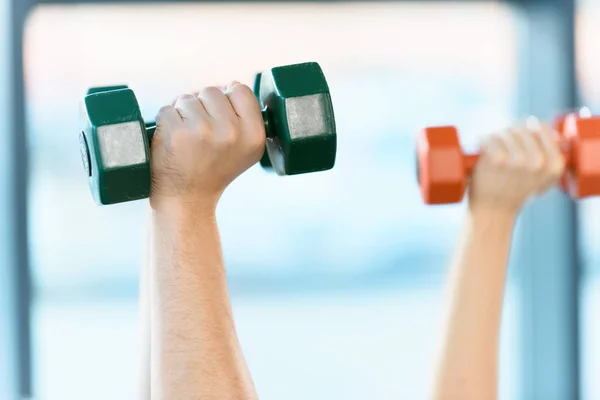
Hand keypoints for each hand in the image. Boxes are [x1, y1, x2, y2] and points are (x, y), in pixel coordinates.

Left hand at [149, 82, 265, 211]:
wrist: (187, 200)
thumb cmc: (213, 170)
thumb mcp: (245, 148)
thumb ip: (245, 118)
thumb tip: (229, 86)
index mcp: (254, 134)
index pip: (240, 89)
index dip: (226, 100)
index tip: (219, 120)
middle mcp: (232, 132)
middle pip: (212, 90)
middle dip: (202, 107)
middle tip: (201, 136)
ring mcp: (203, 131)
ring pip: (187, 98)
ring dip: (182, 114)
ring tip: (187, 140)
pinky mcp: (176, 133)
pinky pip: (167, 109)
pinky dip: (165, 123)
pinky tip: (173, 143)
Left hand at [468, 119, 564, 216]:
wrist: (493, 211)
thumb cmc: (515, 193)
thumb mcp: (541, 180)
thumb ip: (551, 158)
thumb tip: (554, 135)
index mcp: (554, 166)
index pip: (542, 129)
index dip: (528, 128)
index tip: (519, 137)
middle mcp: (538, 162)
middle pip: (523, 129)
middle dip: (510, 133)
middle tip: (501, 146)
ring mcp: (518, 161)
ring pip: (506, 132)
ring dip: (496, 137)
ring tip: (492, 151)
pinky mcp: (498, 159)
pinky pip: (491, 138)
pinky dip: (484, 141)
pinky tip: (483, 150)